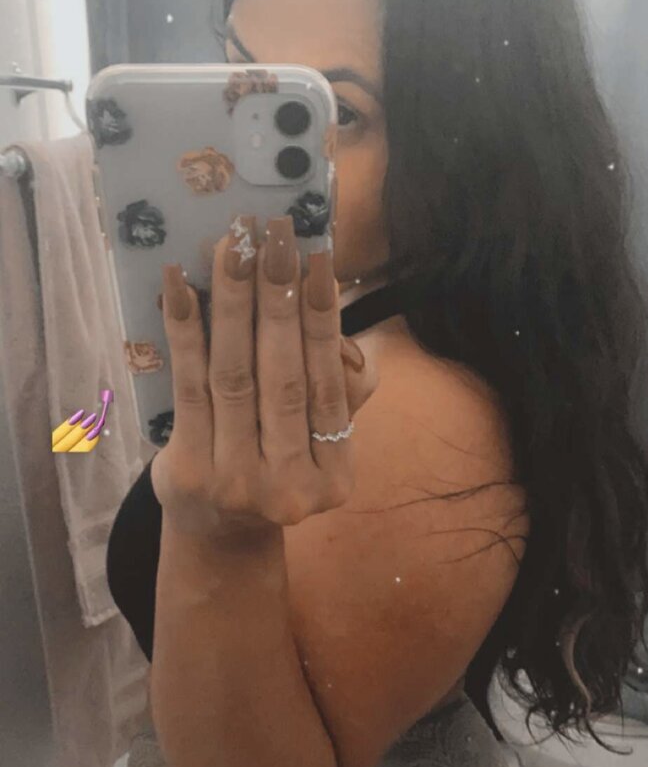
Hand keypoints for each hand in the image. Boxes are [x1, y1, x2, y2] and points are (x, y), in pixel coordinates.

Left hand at [150, 214, 379, 541]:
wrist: (217, 532)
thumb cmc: (271, 470)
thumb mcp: (318, 446)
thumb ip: (338, 397)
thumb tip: (348, 343)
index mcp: (335, 476)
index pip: (329, 385)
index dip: (323, 319)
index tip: (318, 259)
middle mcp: (290, 486)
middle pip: (283, 376)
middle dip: (279, 298)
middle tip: (273, 234)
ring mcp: (238, 483)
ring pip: (236, 376)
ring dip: (233, 302)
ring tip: (232, 246)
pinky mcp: (191, 472)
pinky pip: (189, 388)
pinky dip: (185, 332)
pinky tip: (181, 285)